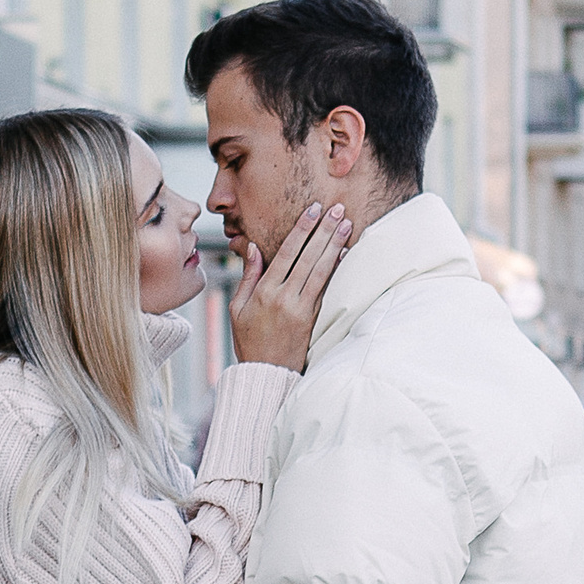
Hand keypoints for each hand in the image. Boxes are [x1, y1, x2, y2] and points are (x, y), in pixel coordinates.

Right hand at [227, 200, 351, 372]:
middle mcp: (284, 299)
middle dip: (323, 231)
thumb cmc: (249, 341)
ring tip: (346, 224)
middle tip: (337, 209)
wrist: (265, 374)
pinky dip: (335, 270)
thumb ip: (248, 276)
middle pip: (307, 257)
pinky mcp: (313, 320)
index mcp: (264, 293)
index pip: (286, 253)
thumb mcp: (237, 309)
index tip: (313, 210)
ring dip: (334, 245)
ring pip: (320, 271)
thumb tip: (253, 247)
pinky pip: (326, 289)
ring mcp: (301, 310)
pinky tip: (344, 253)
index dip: (301, 229)